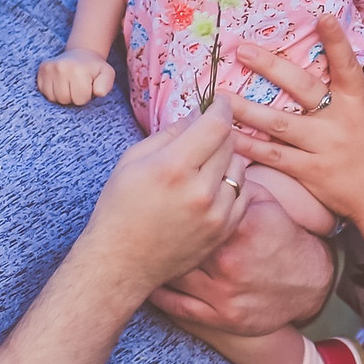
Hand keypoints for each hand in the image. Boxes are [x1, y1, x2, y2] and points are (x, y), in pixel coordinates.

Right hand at [36, 48, 116, 105]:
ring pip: (53, 99)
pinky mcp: (41, 71)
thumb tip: (99, 92)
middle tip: (78, 86)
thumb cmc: (94, 68)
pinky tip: (60, 84)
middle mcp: (60, 67)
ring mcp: (49, 68)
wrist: (81, 54)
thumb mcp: (107, 74)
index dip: (86, 97)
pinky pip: (44, 93)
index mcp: (78, 70)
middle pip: (65, 100)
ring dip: (63, 96)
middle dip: (73, 97)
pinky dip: (53, 92)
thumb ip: (106, 84)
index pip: (80, 100)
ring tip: (69, 85)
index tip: (87, 87)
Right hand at [79, 111, 248, 292]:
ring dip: (225, 159)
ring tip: (203, 165)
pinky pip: (243, 194)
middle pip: (229, 142)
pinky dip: (231, 184)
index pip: (215, 124)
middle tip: (204, 133)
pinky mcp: (224, 230)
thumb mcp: (133, 160)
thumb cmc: (120, 207)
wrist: (122, 262)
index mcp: (173, 168)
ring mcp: (216, 214)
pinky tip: (211, 187)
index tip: (218, 101)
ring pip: (239, 167)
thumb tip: (199, 114)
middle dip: (218, 132)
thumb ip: (170, 133)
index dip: (220, 106)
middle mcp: (200, 191)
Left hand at [149, 193, 339, 335]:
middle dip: (158, 227)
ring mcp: (223, 293)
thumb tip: (202, 154)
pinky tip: (145, 279)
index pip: (193, 205)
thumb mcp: (264, 202)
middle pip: (177, 239)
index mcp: (238, 227)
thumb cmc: (282, 236)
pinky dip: (157, 293)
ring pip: (172, 274)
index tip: (156, 186)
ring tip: (136, 245)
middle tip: (138, 216)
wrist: (308, 283)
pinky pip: (177, 306)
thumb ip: (232, 181)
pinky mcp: (220, 317)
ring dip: (153, 260)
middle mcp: (228, 261)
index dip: (171, 194)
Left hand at [224, 17, 363, 224]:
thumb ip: (349, 90)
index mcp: (359, 102)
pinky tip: (226, 137)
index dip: (337, 41)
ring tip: (219, 97)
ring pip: (278, 124)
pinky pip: (273, 156)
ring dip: (246, 110)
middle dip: (271, 67)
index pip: (347, 66)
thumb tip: (333, 54)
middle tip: (241, 49)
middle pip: (302, 88)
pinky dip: (249, 146)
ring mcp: (324, 147)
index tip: (323, 17)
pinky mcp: (310, 171)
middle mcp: (341, 121)